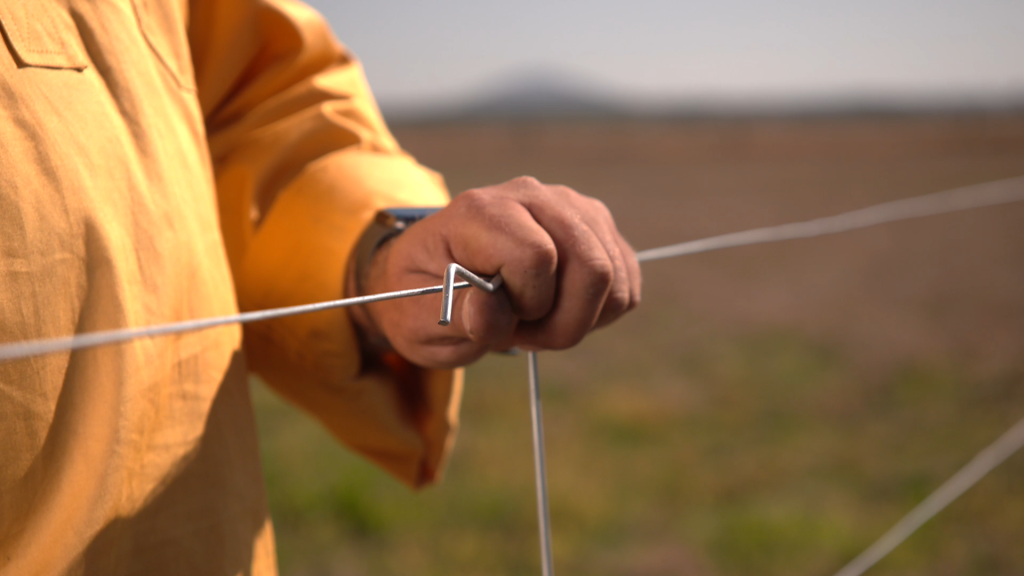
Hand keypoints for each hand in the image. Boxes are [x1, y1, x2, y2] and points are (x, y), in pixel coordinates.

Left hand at [353, 176, 640, 368]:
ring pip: (616, 277)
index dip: (526, 305)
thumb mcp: (420, 320)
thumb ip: (456, 316)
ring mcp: (572, 207)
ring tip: (537, 319)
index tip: (496, 319)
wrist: (434, 277)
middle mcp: (531, 196)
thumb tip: (490, 309)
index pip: (537, 257)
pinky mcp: (597, 228)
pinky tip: (561, 310)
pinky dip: (601, 312)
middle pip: (592, 267)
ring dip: (583, 319)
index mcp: (481, 211)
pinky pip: (627, 281)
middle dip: (565, 323)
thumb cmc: (425, 298)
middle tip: (525, 334)